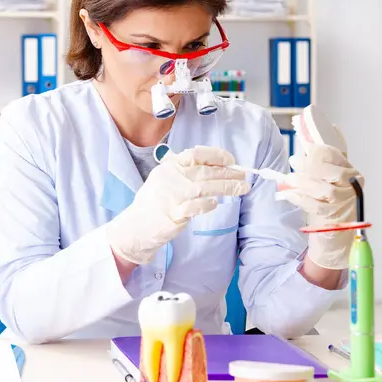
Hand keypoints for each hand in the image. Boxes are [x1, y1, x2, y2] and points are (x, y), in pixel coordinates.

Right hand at [107, 146, 249, 264]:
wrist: (136, 226)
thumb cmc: (154, 202)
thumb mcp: (164, 178)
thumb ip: (183, 170)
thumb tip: (214, 165)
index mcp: (170, 167)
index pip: (196, 154)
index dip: (216, 155)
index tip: (231, 159)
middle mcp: (172, 178)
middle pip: (205, 171)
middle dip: (229, 173)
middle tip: (244, 175)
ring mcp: (172, 196)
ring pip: (205, 188)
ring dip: (227, 187)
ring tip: (243, 188)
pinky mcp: (174, 214)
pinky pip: (196, 207)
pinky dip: (208, 205)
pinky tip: (216, 204)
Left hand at [278, 143, 363, 269]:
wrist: (337, 230)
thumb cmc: (328, 201)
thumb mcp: (324, 179)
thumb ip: (313, 166)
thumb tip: (298, 151)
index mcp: (350, 172)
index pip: (335, 156)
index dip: (317, 150)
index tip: (304, 148)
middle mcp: (351, 187)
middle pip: (334, 173)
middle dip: (311, 166)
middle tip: (293, 162)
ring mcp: (344, 203)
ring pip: (325, 190)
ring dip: (303, 182)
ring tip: (289, 179)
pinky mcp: (333, 217)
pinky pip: (315, 206)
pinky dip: (299, 198)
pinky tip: (287, 194)